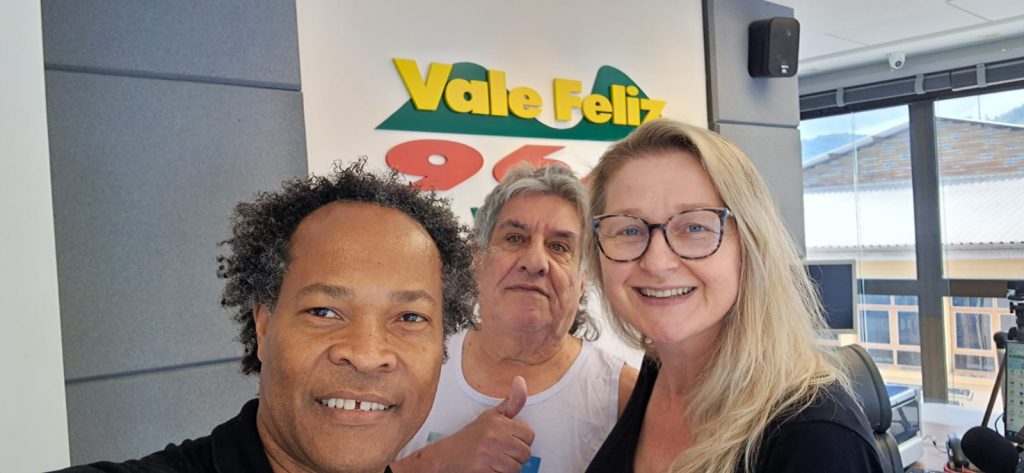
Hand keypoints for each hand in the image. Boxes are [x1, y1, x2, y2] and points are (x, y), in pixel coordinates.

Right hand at [391, 376, 533, 472]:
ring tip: (494, 461)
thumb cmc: (470, 438)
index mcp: (498, 422)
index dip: (521, 440)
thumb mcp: (490, 417)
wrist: (444, 457)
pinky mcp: (484, 470)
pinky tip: (489, 468)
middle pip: (525, 453)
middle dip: (515, 456)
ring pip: (516, 467)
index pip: (529, 435)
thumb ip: (511, 403)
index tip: (508, 441)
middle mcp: (494, 436)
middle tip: (500, 453)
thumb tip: (521, 380)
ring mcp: (489, 454)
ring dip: (507, 468)